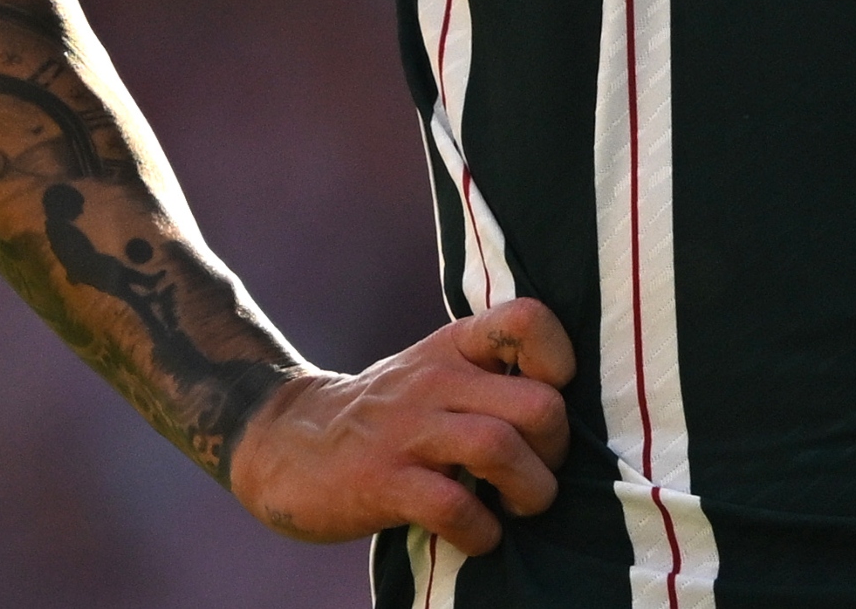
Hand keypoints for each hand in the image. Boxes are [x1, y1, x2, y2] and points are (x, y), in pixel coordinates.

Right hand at [228, 299, 579, 556]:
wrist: (284, 442)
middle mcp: (435, 381)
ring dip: (530, 493)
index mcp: (455, 347)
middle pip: (538, 403)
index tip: (552, 398)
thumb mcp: (435, 371)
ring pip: (500, 448)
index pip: (528, 319)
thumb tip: (570, 407)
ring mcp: (407, 431)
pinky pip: (453, 506)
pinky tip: (476, 536)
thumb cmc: (385, 415)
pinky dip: (480, 532)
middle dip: (557, 451)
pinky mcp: (381, 483)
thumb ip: (491, 375)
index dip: (560, 361)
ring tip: (518, 508)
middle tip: (539, 473)